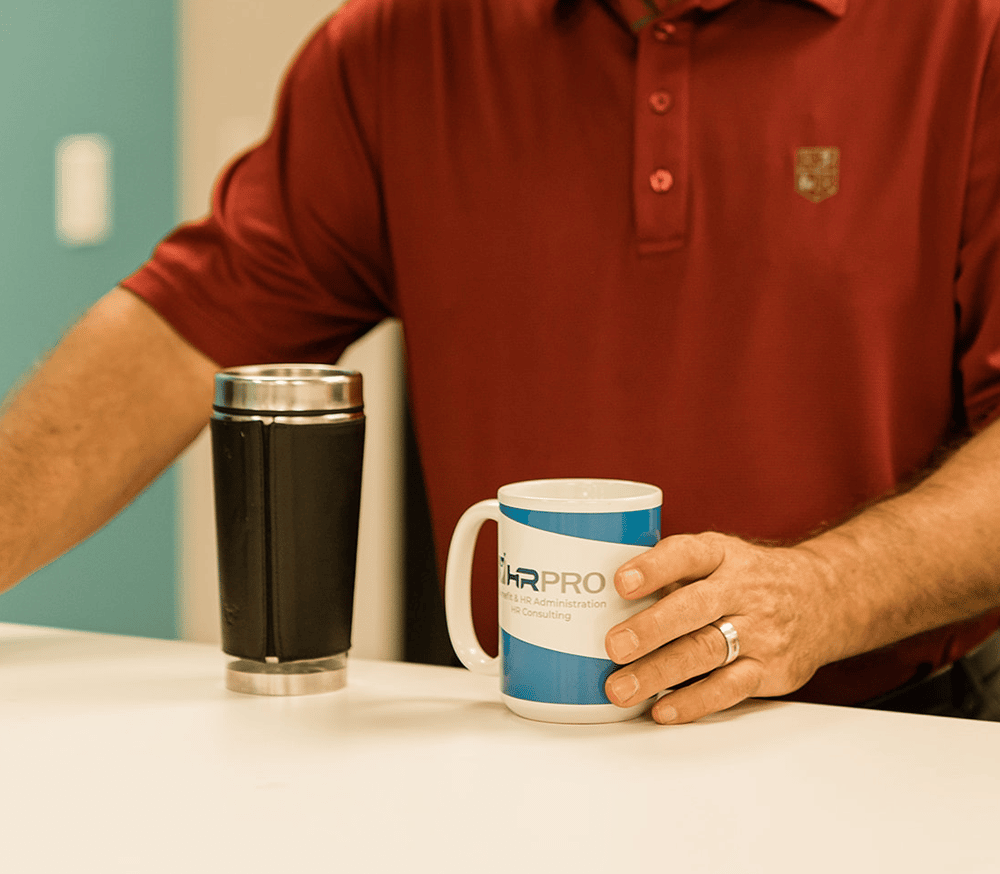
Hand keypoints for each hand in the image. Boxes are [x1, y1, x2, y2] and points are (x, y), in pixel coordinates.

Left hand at [603, 532, 837, 723]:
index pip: (687, 554)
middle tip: (613, 646)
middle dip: (652, 628)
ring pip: (706, 652)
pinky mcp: (772, 670)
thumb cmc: (748, 578)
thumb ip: (670, 574)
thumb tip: (601, 598)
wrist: (824, 598)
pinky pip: (730, 688)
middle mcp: (743, 590)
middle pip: (695, 608)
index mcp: (722, 555)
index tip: (620, 581)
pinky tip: (662, 709)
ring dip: (659, 673)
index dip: (653, 567)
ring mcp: (760, 631)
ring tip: (620, 688)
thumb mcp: (717, 558)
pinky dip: (693, 702)